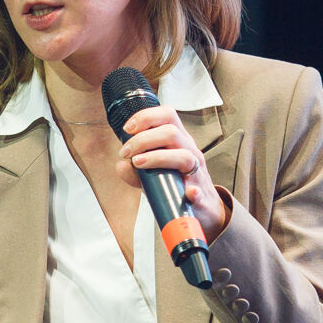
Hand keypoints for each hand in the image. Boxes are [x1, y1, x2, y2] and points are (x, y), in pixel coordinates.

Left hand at [115, 104, 229, 242]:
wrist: (201, 207)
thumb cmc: (175, 183)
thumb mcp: (153, 171)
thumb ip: (135, 169)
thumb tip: (121, 166)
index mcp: (179, 140)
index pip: (167, 115)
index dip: (146, 117)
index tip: (127, 129)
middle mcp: (189, 151)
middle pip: (171, 133)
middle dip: (143, 139)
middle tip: (126, 152)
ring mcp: (197, 172)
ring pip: (184, 156)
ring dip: (157, 158)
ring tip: (138, 163)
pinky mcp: (200, 195)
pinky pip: (199, 191)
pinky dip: (192, 191)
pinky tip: (187, 193)